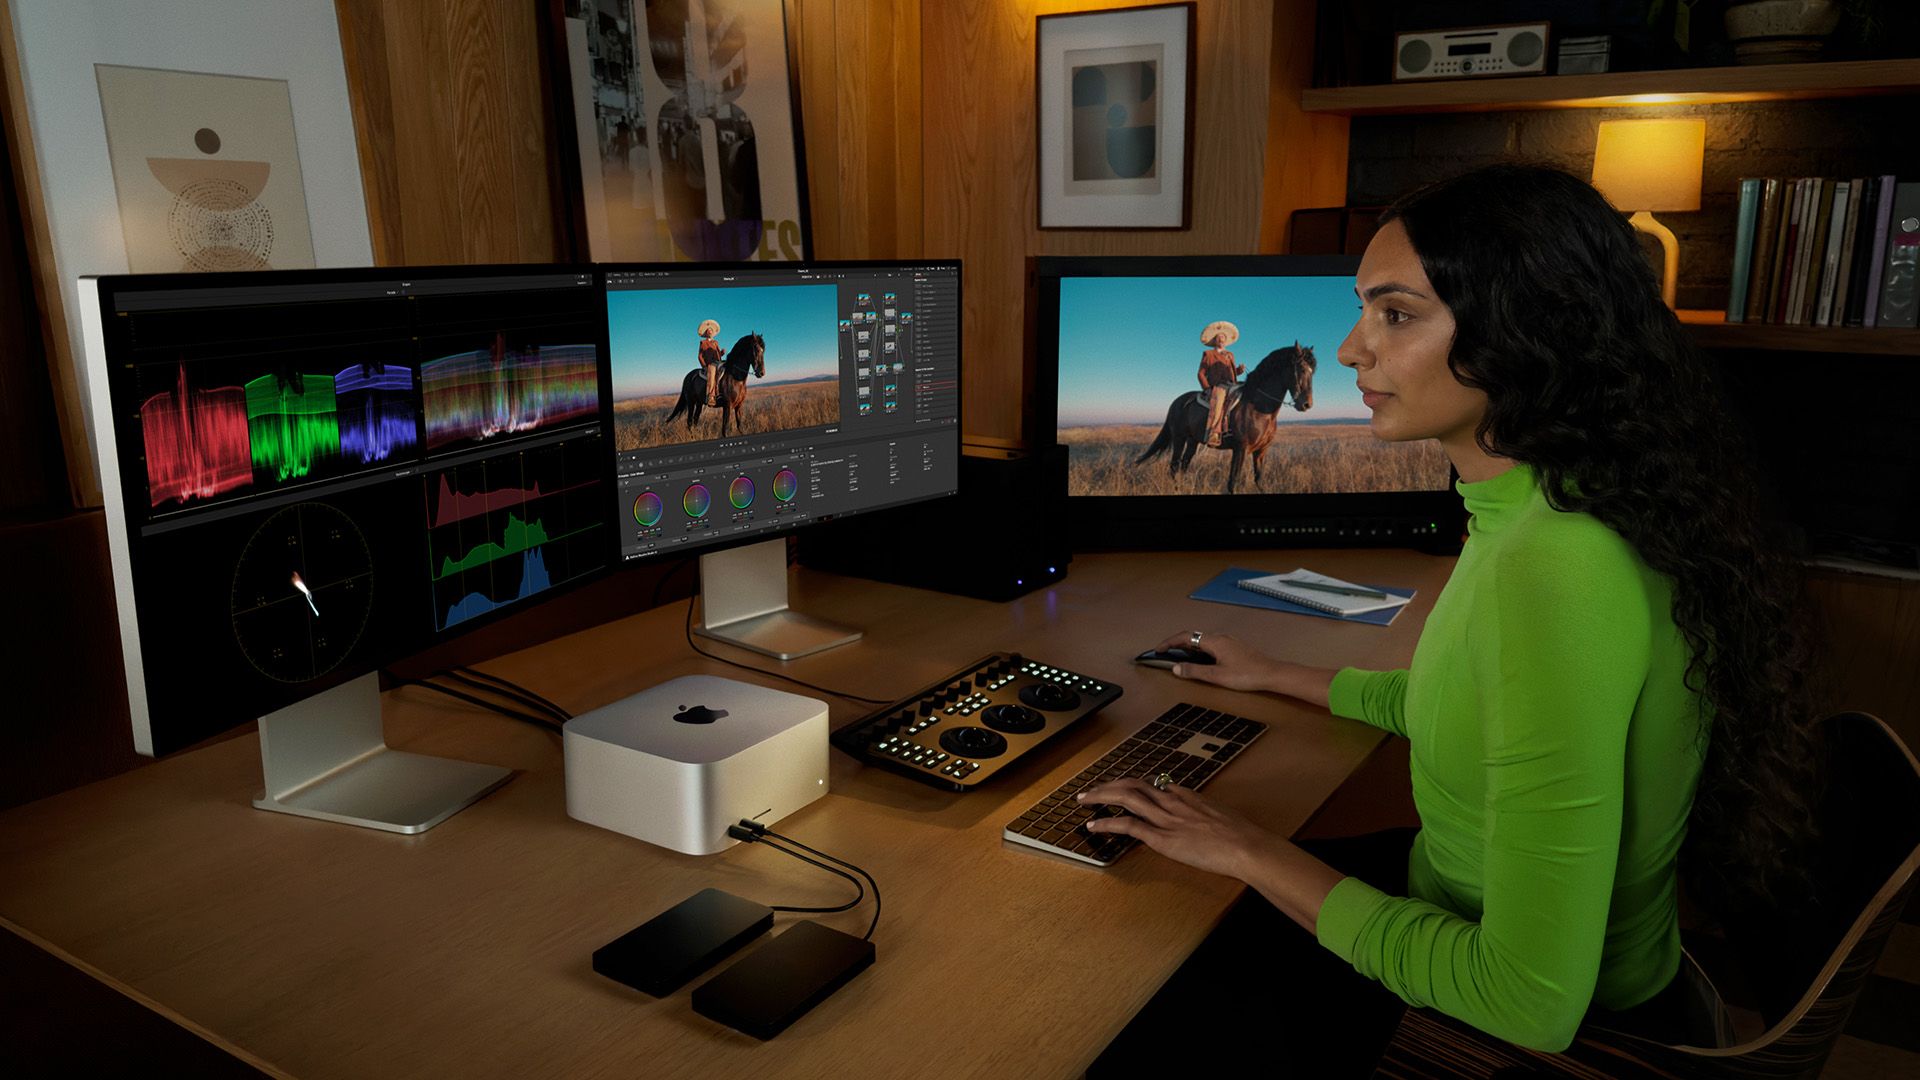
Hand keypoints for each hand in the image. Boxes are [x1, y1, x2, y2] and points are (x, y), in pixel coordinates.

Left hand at [1077, 779, 1277, 881]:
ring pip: (1125, 797)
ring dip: (1100, 796)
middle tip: (1091, 789)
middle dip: (1108, 785)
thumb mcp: (1220, 815)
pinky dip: (1107, 823)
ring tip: (1083, 799)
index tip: (1121, 790)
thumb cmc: (1240, 835)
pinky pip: (1128, 825)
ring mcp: (1165, 818)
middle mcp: (1172, 801)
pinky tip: (1094, 825)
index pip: (1153, 785)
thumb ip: (1205, 812)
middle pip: (1132, 785)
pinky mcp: (1161, 838)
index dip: (1133, 787)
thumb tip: (1202, 814)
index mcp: (1186, 795)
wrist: (1245, 845)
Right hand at [1154, 631, 1279, 691]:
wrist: (1272, 674)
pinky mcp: (1234, 647)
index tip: (1158, 649)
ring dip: (1189, 647)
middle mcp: (1220, 637)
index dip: (1169, 642)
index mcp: (1214, 641)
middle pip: (1193, 637)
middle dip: (1177, 644)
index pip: (1185, 637)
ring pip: (1203, 641)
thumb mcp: (1217, 676)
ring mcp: (1229, 641)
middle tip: (1165, 653)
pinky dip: (1200, 650)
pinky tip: (1201, 660)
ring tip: (1179, 657)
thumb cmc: (1246, 675)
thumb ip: (1195, 671)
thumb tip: (1176, 668)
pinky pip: (1211, 644)